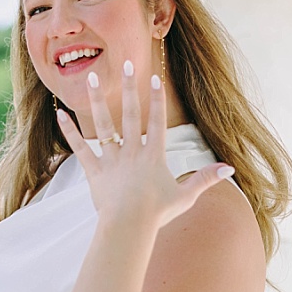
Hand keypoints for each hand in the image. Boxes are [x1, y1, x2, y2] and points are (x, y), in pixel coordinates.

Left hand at [59, 60, 230, 233]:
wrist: (129, 227)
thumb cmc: (158, 213)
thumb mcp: (186, 195)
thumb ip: (206, 178)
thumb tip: (229, 167)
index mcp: (153, 156)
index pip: (157, 122)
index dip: (157, 99)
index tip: (155, 77)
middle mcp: (132, 152)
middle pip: (130, 115)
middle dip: (128, 88)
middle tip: (125, 64)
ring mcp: (112, 160)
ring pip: (103, 125)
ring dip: (96, 100)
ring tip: (90, 77)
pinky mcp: (94, 171)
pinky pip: (80, 148)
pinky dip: (70, 132)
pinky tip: (61, 115)